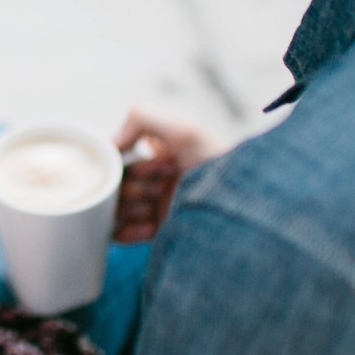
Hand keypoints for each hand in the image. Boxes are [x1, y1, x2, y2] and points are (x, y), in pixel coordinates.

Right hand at [111, 105, 227, 243]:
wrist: (244, 208)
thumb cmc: (220, 166)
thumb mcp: (185, 131)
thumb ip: (142, 119)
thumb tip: (110, 143)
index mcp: (161, 157)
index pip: (121, 161)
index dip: (133, 164)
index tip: (162, 165)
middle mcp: (155, 183)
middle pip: (115, 186)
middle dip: (135, 187)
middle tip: (163, 186)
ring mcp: (154, 209)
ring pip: (114, 210)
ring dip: (129, 209)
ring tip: (155, 207)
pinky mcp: (156, 234)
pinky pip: (119, 235)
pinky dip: (127, 231)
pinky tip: (150, 226)